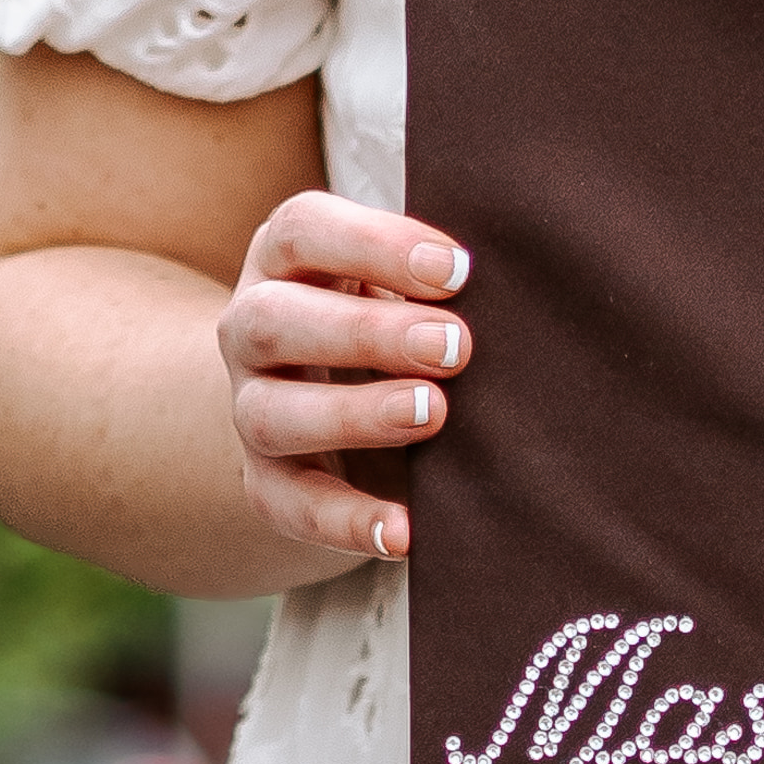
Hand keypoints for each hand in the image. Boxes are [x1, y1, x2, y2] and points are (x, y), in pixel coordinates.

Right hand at [221, 189, 473, 566]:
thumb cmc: (396, 327)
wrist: (340, 420)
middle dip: (367, 332)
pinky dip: (348, 522)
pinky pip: (292, 508)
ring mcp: (249, 409)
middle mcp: (251, 329)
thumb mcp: (406, 288)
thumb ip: (436, 282)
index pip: (305, 231)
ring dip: (354, 414)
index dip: (376, 245)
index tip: (458, 271)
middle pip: (274, 320)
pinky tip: (406, 533)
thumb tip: (514, 289)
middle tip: (455, 348)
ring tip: (432, 413)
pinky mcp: (266, 484)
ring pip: (270, 414)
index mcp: (286, 260)